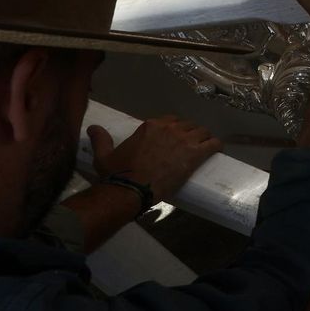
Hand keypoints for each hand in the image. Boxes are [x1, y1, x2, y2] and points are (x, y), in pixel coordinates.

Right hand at [89, 116, 222, 204]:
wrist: (130, 189)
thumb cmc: (118, 174)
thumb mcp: (104, 155)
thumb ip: (100, 139)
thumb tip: (92, 128)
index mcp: (150, 125)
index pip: (171, 120)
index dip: (176, 129)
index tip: (176, 138)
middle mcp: (169, 128)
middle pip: (188, 125)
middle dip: (190, 133)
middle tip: (191, 145)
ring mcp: (184, 140)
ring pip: (202, 132)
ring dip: (204, 138)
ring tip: (205, 146)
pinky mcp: (194, 154)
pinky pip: (212, 143)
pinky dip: (216, 145)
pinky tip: (217, 149)